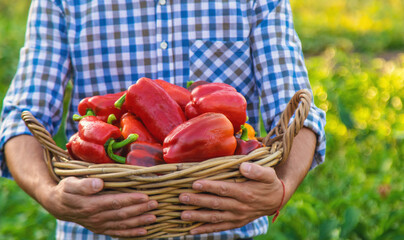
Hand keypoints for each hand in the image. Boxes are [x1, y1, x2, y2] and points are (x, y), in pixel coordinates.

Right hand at [40, 177, 157, 236]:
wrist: (57, 205)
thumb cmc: (66, 189)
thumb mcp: (71, 183)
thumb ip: (84, 184)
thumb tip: (99, 184)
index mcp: (91, 205)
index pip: (115, 202)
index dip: (131, 200)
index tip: (145, 196)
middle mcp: (96, 217)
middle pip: (122, 214)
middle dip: (140, 210)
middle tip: (155, 204)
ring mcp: (99, 225)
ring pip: (122, 224)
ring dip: (139, 222)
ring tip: (154, 217)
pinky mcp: (101, 228)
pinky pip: (118, 233)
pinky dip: (131, 233)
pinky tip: (144, 231)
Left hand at [179, 162, 283, 234]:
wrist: (276, 200)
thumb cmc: (269, 183)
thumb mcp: (268, 174)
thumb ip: (256, 170)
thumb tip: (243, 166)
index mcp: (245, 193)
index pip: (224, 189)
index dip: (209, 187)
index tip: (195, 183)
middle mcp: (240, 207)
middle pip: (216, 204)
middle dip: (198, 201)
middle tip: (182, 198)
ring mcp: (237, 217)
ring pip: (215, 217)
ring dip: (198, 217)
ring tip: (182, 215)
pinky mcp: (235, 223)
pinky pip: (219, 228)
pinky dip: (206, 230)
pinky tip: (192, 230)